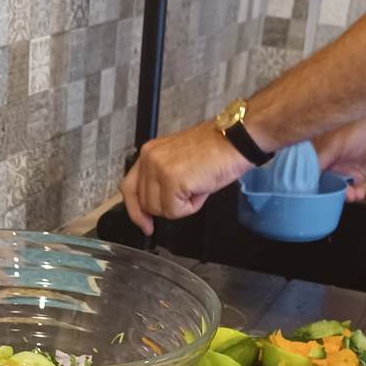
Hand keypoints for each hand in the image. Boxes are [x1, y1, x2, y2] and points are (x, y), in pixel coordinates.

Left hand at [120, 122, 253, 234]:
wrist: (236, 140)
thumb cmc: (215, 151)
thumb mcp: (179, 163)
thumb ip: (161, 181)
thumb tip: (155, 206)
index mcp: (149, 153)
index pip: (129, 188)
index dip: (136, 211)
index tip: (145, 225)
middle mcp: (149, 158)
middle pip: (146, 204)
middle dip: (169, 206)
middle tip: (190, 190)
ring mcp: (159, 168)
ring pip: (160, 210)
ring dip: (181, 205)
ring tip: (197, 185)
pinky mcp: (172, 179)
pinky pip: (175, 210)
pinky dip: (191, 206)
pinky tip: (201, 188)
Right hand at [314, 114, 365, 200]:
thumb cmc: (358, 128)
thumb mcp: (332, 145)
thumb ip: (317, 162)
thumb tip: (302, 180)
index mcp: (318, 153)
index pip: (307, 173)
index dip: (307, 185)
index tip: (308, 196)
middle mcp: (329, 164)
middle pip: (321, 185)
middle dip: (327, 194)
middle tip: (329, 199)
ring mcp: (343, 171)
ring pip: (337, 191)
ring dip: (342, 196)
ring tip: (349, 194)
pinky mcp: (357, 177)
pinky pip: (352, 191)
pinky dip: (354, 195)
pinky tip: (357, 194)